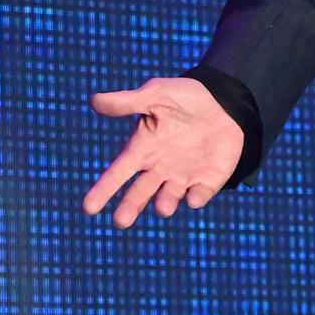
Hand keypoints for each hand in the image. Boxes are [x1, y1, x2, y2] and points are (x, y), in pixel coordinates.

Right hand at [83, 77, 242, 227]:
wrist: (225, 100)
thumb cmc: (185, 97)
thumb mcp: (156, 94)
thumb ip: (128, 102)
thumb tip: (95, 100)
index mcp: (142, 150)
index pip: (118, 173)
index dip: (103, 190)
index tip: (89, 208)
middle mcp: (159, 168)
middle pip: (140, 193)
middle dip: (130, 207)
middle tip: (121, 221)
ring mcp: (184, 175)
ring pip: (169, 198)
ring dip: (165, 204)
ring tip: (163, 207)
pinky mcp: (209, 178)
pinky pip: (201, 193)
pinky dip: (197, 198)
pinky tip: (194, 199)